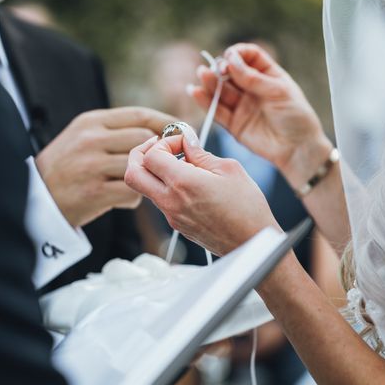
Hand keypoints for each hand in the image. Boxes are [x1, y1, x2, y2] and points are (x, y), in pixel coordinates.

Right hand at [36, 107, 174, 227]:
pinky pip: (132, 191)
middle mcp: (91, 139)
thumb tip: (155, 130)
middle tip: (169, 162)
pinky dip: (135, 197)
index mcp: (89, 122)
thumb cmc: (62, 169)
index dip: (165, 122)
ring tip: (140, 183)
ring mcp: (92, 165)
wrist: (34, 200)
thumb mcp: (79, 138)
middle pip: (145, 139)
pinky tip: (125, 199)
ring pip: (141, 164)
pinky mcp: (94, 192)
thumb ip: (111, 131)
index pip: (138, 115)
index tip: (179, 131)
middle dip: (162, 151)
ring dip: (147, 175)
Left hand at [124, 134, 279, 255]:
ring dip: (153, 171)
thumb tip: (186, 141)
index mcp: (183, 184)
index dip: (163, 142)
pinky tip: (187, 181)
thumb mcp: (229, 169)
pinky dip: (165, 185)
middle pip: (132, 174)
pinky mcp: (176, 224)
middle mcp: (171, 201)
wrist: (252, 243)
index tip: (180, 141)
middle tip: (158, 147)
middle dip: (140, 155)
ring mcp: (171, 215)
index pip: (150, 156)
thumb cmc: (247, 208)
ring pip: (144, 188)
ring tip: (179, 163)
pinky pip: (159, 200)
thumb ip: (200, 153)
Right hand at [188, 43, 332, 188]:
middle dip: (220, 68)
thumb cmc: (295, 117)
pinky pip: (217, 111)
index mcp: (267, 75)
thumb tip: (230, 60)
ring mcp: (241, 106)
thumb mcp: (279, 92)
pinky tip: (195, 92)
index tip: (230, 56)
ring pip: (221, 91)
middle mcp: (252, 89)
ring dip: (209, 82)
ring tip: (202, 74)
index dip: (238, 54)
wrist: (297, 148)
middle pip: (231, 73)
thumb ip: (253, 78)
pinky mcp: (233, 124)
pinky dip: (205, 102)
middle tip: (215, 69)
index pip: (249, 56)